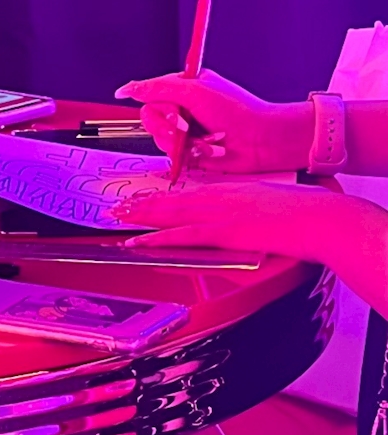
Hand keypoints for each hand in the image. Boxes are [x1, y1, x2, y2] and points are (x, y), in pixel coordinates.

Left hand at [112, 182, 354, 265]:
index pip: (187, 193)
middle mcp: (220, 197)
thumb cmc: (301, 214)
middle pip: (172, 200)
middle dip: (142, 204)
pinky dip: (157, 239)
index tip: (141, 198)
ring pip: (171, 214)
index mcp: (230, 191)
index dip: (161, 196)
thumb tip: (231, 226)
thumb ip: (244, 215)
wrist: (320, 217)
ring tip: (117, 219)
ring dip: (141, 217)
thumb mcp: (265, 208)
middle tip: (117, 207)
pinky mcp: (224, 231)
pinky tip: (137, 243)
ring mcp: (220, 213)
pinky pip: (181, 236)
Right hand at [115, 70, 313, 173]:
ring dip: (180, 142)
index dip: (160, 108)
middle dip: (168, 128)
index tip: (176, 113)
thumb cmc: (236, 112)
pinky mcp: (188, 152)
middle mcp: (182, 108)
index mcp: (184, 87)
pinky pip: (171, 156)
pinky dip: (187, 155)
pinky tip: (204, 151)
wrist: (258, 141)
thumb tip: (130, 89)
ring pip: (159, 140)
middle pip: (151, 120)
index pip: (151, 96)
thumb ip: (160, 89)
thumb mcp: (195, 92)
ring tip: (202, 140)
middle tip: (187, 127)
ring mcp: (185, 131)